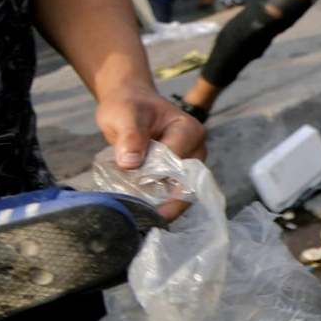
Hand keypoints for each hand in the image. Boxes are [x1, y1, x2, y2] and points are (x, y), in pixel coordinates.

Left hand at [97, 89, 207, 218]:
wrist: (128, 105)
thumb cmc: (128, 106)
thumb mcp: (124, 115)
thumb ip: (130, 136)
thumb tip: (131, 163)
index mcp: (189, 130)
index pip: (176, 160)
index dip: (155, 175)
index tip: (132, 186)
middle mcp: (195, 150)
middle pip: (186, 182)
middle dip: (164, 200)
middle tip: (140, 215)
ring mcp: (188, 165)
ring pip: (181, 193)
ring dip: (161, 204)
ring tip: (139, 216)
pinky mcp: (177, 176)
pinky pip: (172, 195)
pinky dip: (157, 203)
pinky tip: (140, 211)